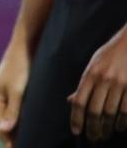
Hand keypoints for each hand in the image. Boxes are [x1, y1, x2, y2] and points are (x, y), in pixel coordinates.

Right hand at [0, 39, 29, 147]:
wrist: (25, 45)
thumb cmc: (19, 67)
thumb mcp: (16, 90)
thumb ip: (12, 111)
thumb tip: (4, 131)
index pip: (0, 128)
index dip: (8, 142)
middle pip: (5, 126)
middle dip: (14, 138)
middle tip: (29, 146)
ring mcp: (7, 96)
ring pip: (12, 120)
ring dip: (19, 130)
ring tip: (32, 142)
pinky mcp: (17, 93)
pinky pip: (18, 113)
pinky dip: (24, 121)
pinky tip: (34, 127)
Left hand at [69, 24, 126, 141]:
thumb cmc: (110, 55)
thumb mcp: (93, 65)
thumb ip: (84, 84)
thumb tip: (71, 101)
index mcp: (90, 74)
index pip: (80, 101)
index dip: (76, 118)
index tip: (76, 131)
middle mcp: (103, 80)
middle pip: (95, 111)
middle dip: (93, 128)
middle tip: (92, 138)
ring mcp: (119, 84)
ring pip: (111, 113)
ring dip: (107, 127)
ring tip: (104, 135)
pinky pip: (126, 110)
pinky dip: (122, 122)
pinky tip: (118, 127)